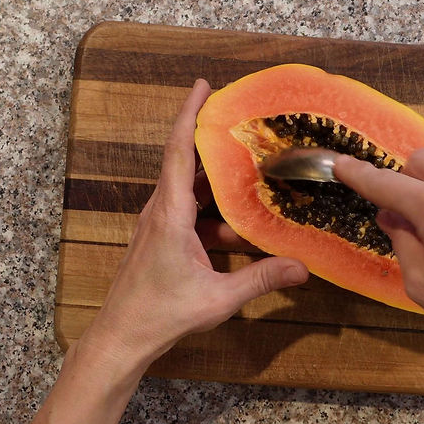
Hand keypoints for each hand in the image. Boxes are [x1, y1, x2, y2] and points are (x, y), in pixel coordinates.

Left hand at [83, 79, 309, 369]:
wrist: (122, 337)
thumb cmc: (161, 314)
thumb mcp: (219, 297)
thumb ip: (262, 279)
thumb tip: (301, 268)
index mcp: (170, 214)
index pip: (178, 151)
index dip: (189, 115)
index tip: (203, 87)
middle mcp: (160, 212)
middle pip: (186, 163)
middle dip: (212, 143)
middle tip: (243, 126)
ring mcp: (158, 225)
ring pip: (190, 191)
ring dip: (217, 184)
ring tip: (250, 176)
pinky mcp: (159, 239)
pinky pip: (188, 213)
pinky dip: (212, 211)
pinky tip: (237, 228)